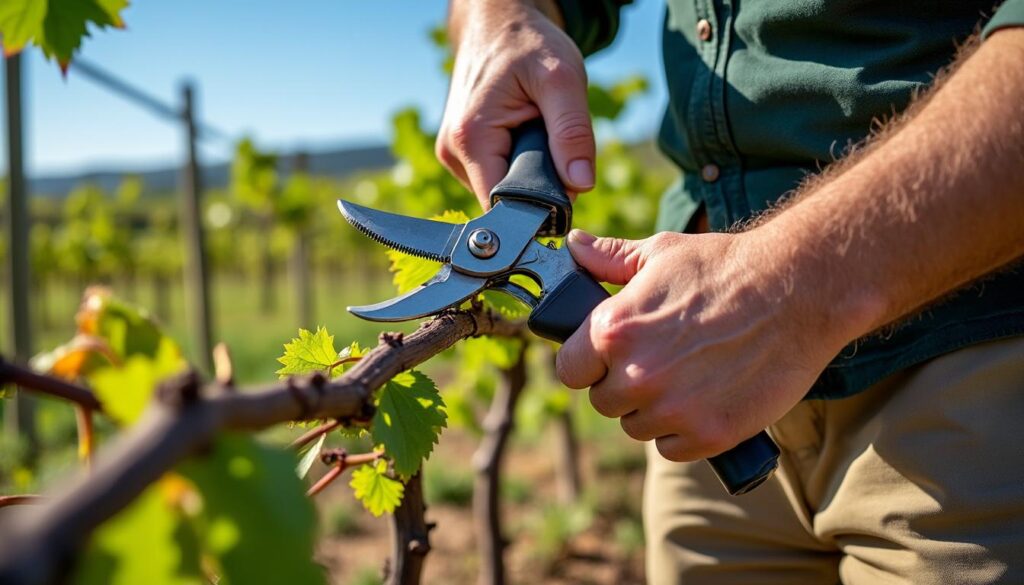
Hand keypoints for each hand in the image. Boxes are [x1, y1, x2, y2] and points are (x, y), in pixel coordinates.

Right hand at [438, 0, 595, 207]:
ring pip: (500, 190)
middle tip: (552, 143)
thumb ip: (573, 132)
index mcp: (470, 139)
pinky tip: (521, 134)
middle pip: (503, 200)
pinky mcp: (459, 153)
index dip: (539, 207)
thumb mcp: (562, 79)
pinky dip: (516, 163)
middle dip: (536, 184)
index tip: (565, 189)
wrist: (498, 23)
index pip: (504, 206)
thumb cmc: (528, 43)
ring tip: (534, 131)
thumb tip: (581, 185)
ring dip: (527, 172)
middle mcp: (452, 153)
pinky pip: (495, 175)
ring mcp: (452, 155)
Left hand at [555, 229, 854, 461]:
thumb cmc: (726, 267)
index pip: (570, 369)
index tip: (607, 355)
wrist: (799, 292)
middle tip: (659, 358)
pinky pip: (672, 449)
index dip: (587, 362)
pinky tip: (705, 398)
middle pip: (604, 401)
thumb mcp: (661, 253)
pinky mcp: (708, 435)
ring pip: (637, 427)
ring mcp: (672, 410)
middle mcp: (636, 375)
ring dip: (654, 409)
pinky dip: (684, 431)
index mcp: (614, 330)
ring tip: (688, 374)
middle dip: (623, 383)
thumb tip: (574, 247)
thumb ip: (609, 258)